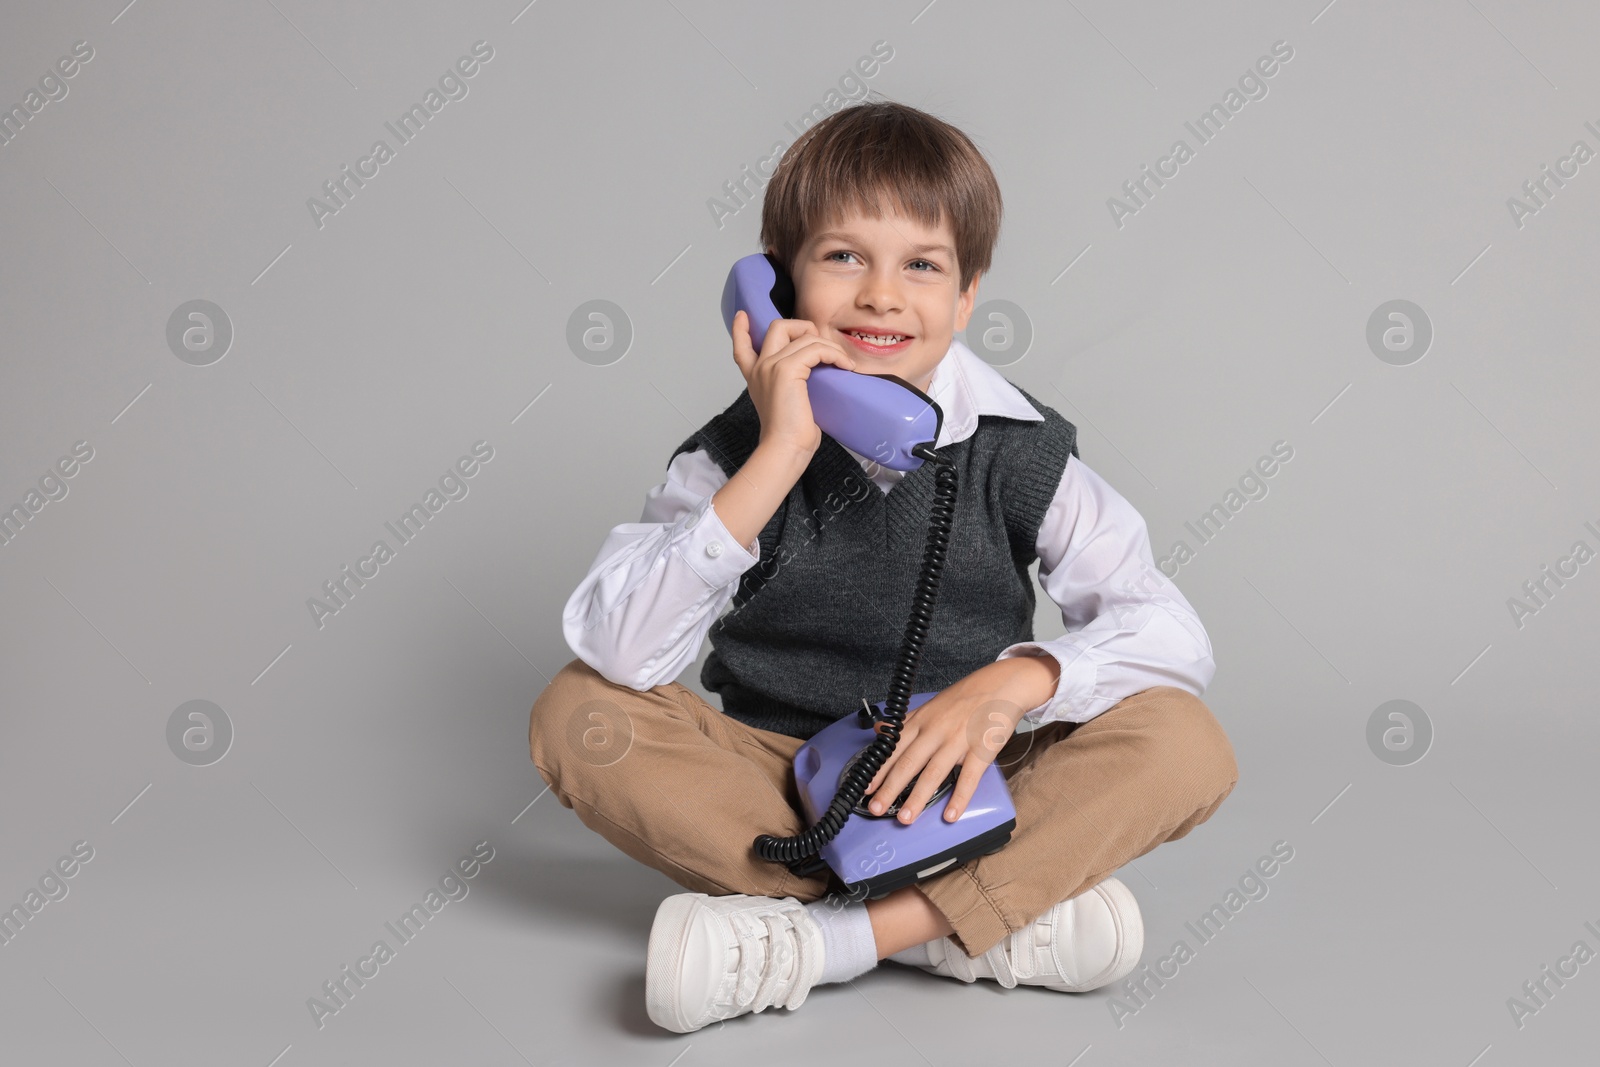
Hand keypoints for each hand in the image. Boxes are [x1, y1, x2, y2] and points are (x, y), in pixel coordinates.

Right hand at [730, 310, 856, 458]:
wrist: (784, 448)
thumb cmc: (791, 435)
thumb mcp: (787, 405)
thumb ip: (792, 385)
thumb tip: (817, 372)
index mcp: (756, 377)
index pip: (742, 347)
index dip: (740, 329)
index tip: (742, 316)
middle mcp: (760, 367)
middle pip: (778, 326)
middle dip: (804, 326)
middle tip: (822, 345)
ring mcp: (770, 366)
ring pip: (804, 335)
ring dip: (830, 345)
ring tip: (843, 363)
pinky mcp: (786, 370)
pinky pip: (816, 348)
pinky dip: (835, 354)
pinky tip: (845, 367)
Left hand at [863, 657, 1057, 824]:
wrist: (1002, 685)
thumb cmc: (965, 699)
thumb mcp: (930, 705)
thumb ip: (905, 722)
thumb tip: (880, 730)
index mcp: (922, 721)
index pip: (894, 748)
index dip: (878, 769)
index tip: (865, 787)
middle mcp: (936, 731)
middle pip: (908, 763)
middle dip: (890, 788)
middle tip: (876, 809)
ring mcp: (958, 741)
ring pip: (934, 773)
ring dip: (917, 798)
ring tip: (905, 818)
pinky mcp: (981, 750)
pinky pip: (969, 777)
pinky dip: (959, 798)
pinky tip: (950, 814)